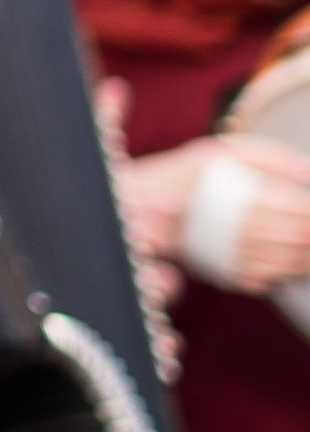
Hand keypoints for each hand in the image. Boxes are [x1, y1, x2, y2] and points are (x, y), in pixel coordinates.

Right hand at [123, 134, 309, 290]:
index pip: (303, 210)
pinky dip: (293, 270)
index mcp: (244, 198)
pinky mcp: (232, 276)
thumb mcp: (221, 151)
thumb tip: (307, 169)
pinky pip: (275, 280)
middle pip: (303, 237)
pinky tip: (297, 258)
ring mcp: (237, 258)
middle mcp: (241, 231)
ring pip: (294, 262)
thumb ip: (269, 156)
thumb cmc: (182, 176)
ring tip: (309, 240)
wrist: (139, 209)